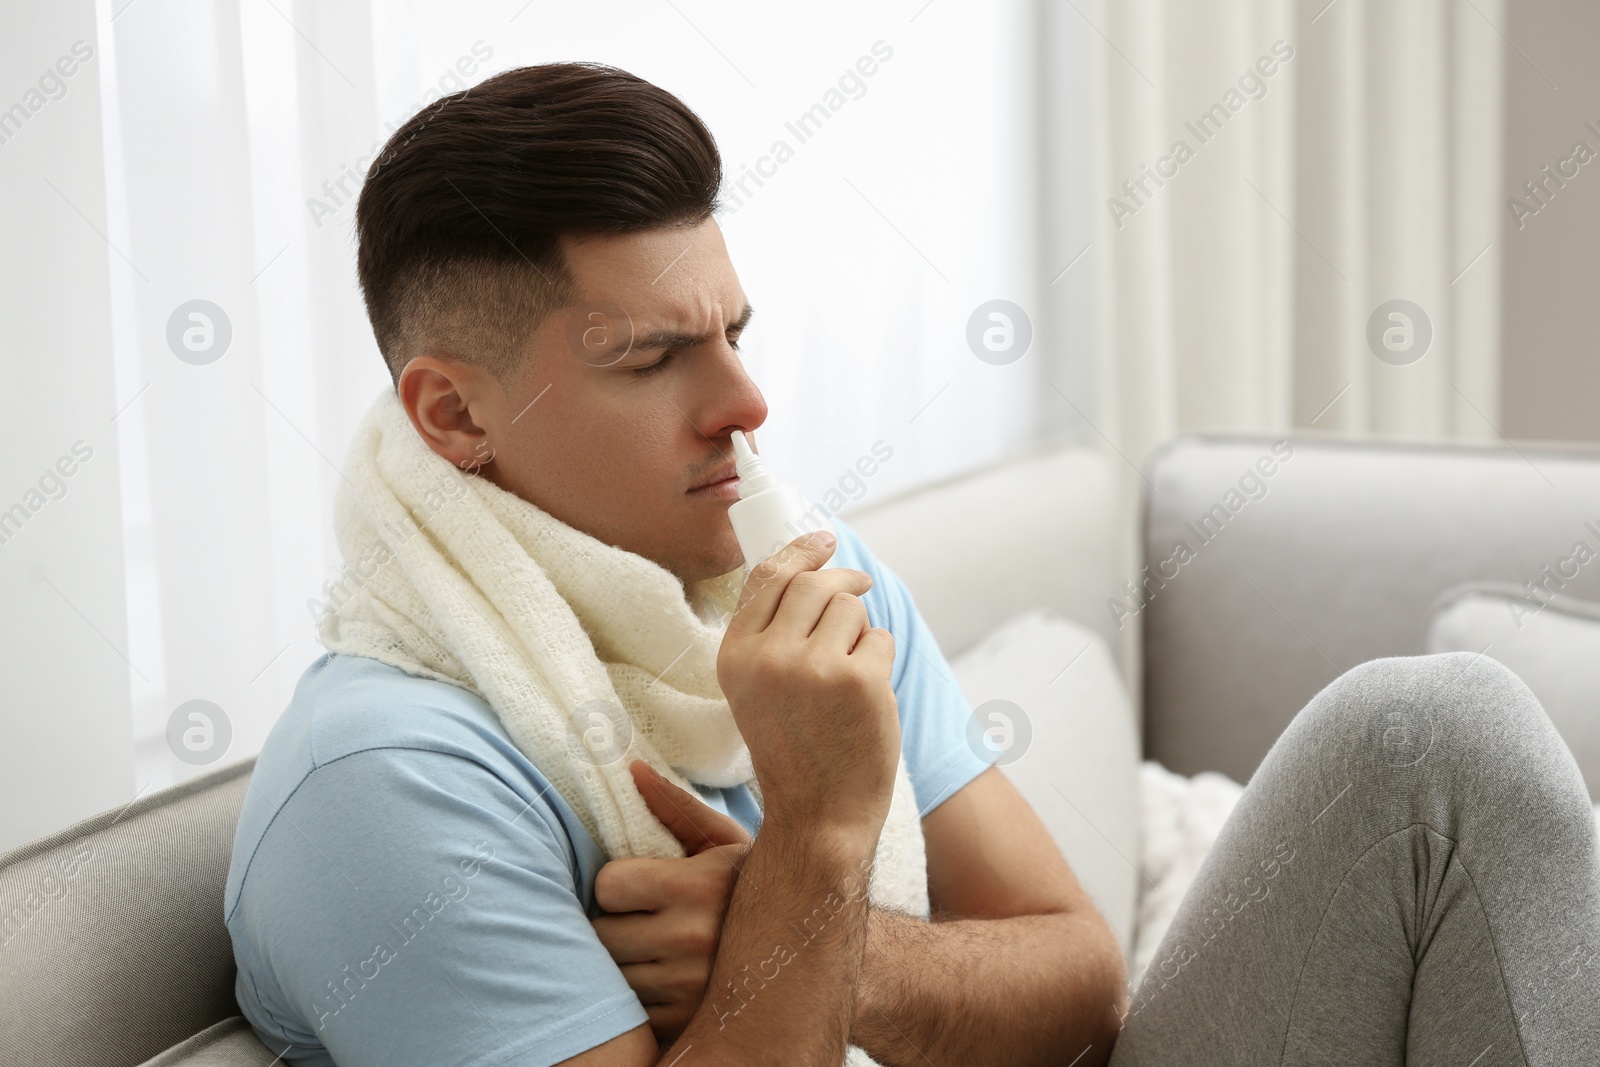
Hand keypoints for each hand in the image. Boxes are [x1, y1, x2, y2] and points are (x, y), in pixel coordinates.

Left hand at [592, 761, 752, 1046]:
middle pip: (601, 935)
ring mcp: (690, 990)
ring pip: (612, 977)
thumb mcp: (723, 842)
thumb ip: (675, 807)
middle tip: (644, 919)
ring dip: (626, 965)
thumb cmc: (754, 889)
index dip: (618, 885)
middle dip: (617, 926)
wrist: (811, 952)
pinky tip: (668, 983)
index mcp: (698, 886)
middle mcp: (693, 939)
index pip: (608, 886)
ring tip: (658, 951)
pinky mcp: (687, 1026)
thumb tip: (631, 769)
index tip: (638, 887)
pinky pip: (632, 1014)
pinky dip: (642, 1000)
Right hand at [716, 530, 899, 839]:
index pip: (767, 577)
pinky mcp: (860, 681)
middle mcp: (768, 658)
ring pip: (850, 609)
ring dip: (859, 632)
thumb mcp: (758, 689)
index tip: (824, 539)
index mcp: (734, 657)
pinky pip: (879, 640)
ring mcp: (815, 668)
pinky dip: (879, 661)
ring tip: (849, 676)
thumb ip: (771, 633)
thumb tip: (809, 567)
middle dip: (843, 581)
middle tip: (860, 586)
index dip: (799, 551)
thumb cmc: (794, 749)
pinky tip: (866, 698)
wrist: (819, 816)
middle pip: (813, 584)